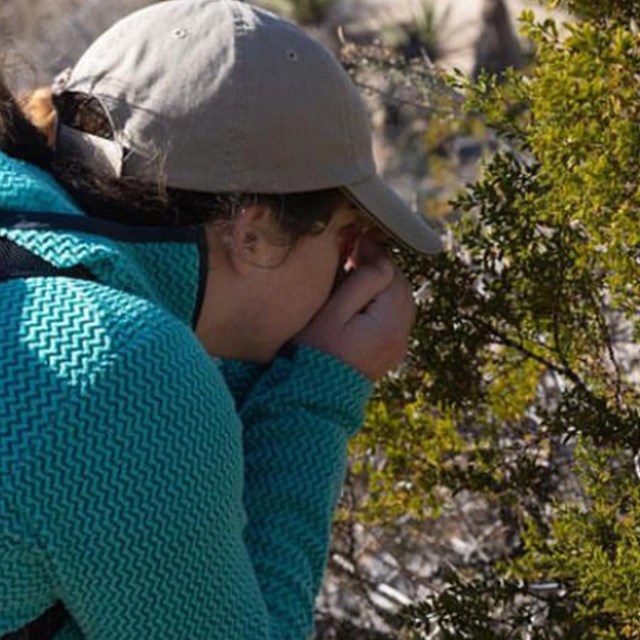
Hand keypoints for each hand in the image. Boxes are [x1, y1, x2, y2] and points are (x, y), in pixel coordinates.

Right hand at [296, 237, 415, 380]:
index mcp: (390, 323)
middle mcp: (401, 335)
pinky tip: (362, 296)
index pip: (392, 275)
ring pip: (400, 300)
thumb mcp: (334, 313)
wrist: (316, 396)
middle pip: (401, 287)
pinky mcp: (390, 351)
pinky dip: (383, 300)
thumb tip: (379, 258)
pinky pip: (395, 316)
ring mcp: (398, 345)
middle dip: (381, 267)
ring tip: (357, 271)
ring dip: (383, 282)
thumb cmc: (317, 352)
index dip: (375, 254)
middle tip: (355, 252)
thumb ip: (361, 282)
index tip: (356, 241)